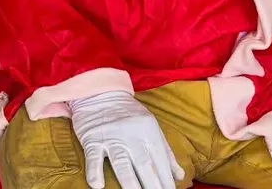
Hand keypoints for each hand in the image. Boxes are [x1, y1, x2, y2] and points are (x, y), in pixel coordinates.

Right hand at [69, 90, 184, 188]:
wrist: (100, 91)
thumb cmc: (129, 114)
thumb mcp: (152, 127)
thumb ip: (166, 152)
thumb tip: (179, 176)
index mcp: (149, 132)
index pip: (160, 161)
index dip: (166, 182)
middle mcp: (132, 134)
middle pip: (144, 165)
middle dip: (152, 186)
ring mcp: (111, 137)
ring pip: (121, 163)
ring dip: (129, 183)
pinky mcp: (92, 138)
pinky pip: (93, 157)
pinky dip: (94, 171)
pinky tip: (97, 185)